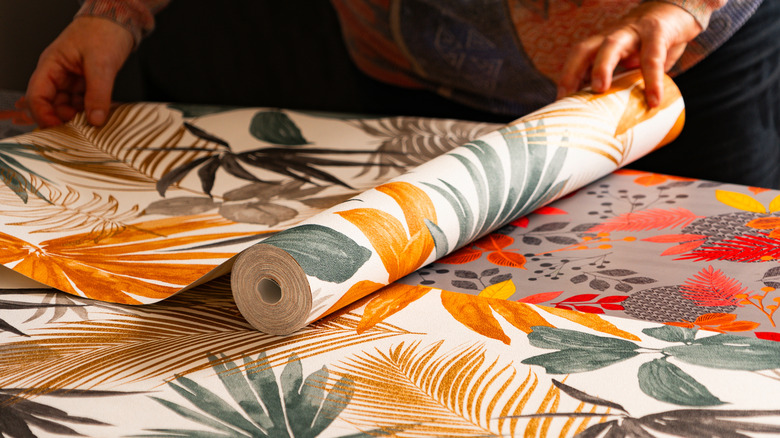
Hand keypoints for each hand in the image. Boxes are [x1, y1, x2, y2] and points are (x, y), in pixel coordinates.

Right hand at [25, 17, 133, 126]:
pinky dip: (90, 110)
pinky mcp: (86, 82)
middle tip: (82, 131)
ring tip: (94, 123)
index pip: (37, 96)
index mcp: (51, 65)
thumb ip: (98, 93)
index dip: (44, 115)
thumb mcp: (101, 64)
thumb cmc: (104, 32)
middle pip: (52, 104)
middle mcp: (58, 74)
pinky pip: (83, 102)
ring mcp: (72, 79)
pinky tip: (101, 114)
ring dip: (79, 116)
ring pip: (69, 105)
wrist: (119, 20)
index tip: (59, 129)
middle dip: (64, 119)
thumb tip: (95, 119)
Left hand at [557, 2, 701, 106]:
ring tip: (600, 89)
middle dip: (572, 72)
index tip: (559, 104)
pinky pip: (653, 55)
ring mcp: (633, 32)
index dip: (566, 79)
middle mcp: (613, 36)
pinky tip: (654, 100)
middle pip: (584, 50)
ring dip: (602, 67)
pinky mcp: (658, 32)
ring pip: (611, 45)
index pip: (577, 59)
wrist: (679, 12)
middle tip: (567, 97)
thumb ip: (622, 82)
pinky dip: (652, 79)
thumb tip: (613, 121)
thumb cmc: (651, 45)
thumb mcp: (632, 62)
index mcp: (603, 45)